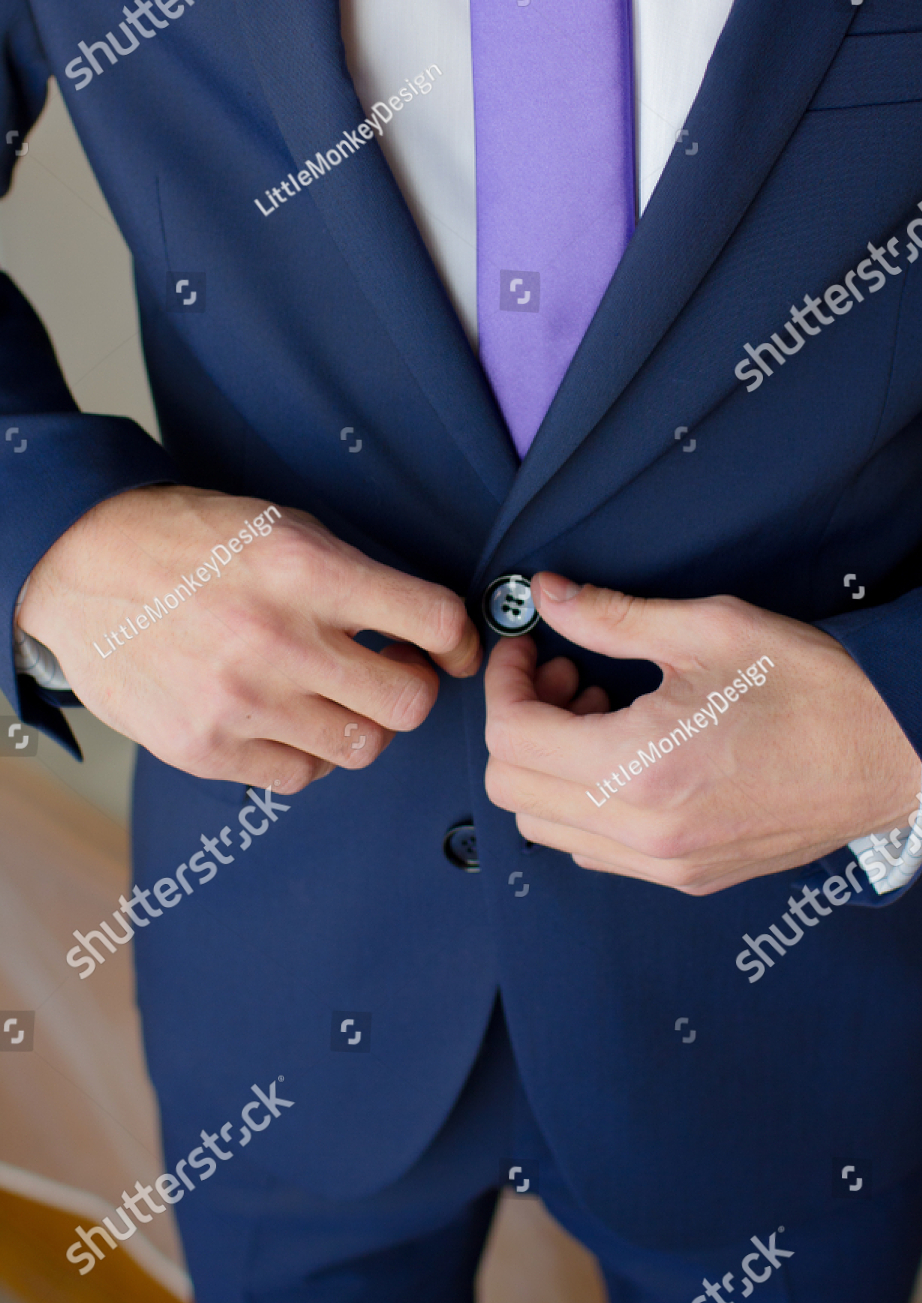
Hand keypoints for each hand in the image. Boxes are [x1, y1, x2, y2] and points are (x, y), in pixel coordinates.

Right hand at [17, 485, 480, 791]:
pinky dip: (311, 755)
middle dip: (415, 687)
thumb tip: (424, 624)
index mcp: (305, 571)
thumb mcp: (280, 526)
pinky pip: (302, 776)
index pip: (432, 621)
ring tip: (340, 697)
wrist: (80, 574)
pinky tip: (291, 721)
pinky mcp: (207, 749)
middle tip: (394, 671)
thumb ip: (353, 575)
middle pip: (410, 702)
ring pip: (363, 748)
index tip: (454, 648)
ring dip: (366, 725)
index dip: (460, 640)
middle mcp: (279, 641)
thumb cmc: (188, 543)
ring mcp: (241, 703)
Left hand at [484, 575, 921, 893]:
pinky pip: (592, 847)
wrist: (893, 755)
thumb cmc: (813, 689)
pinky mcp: (684, 877)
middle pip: (512, 789)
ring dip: (548, 764)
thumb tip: (547, 595)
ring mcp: (663, 865)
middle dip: (520, 722)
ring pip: (544, 825)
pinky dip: (582, 799)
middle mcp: (643, 833)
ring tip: (599, 711)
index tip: (528, 647)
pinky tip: (626, 753)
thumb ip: (612, 617)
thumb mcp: (709, 630)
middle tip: (565, 675)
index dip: (505, 683)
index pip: (511, 739)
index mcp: (640, 770)